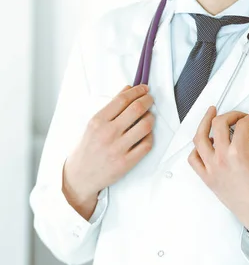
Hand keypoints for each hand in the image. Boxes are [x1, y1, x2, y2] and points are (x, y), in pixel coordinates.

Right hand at [63, 84, 154, 204]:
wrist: (80, 175)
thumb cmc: (88, 148)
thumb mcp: (93, 124)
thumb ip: (112, 107)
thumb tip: (128, 89)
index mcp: (98, 121)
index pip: (122, 99)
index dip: (137, 91)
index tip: (144, 88)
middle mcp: (108, 133)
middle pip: (136, 109)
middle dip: (148, 100)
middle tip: (150, 99)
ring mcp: (118, 149)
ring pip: (145, 126)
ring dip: (151, 118)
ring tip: (149, 116)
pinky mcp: (126, 162)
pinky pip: (147, 144)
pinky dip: (150, 136)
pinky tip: (146, 134)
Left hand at [188, 107, 248, 230]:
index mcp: (239, 153)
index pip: (242, 124)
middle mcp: (222, 159)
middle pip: (218, 124)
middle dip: (230, 115)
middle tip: (238, 116)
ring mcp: (211, 168)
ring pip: (199, 138)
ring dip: (204, 123)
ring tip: (210, 115)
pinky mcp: (207, 177)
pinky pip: (194, 159)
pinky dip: (196, 148)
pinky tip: (205, 142)